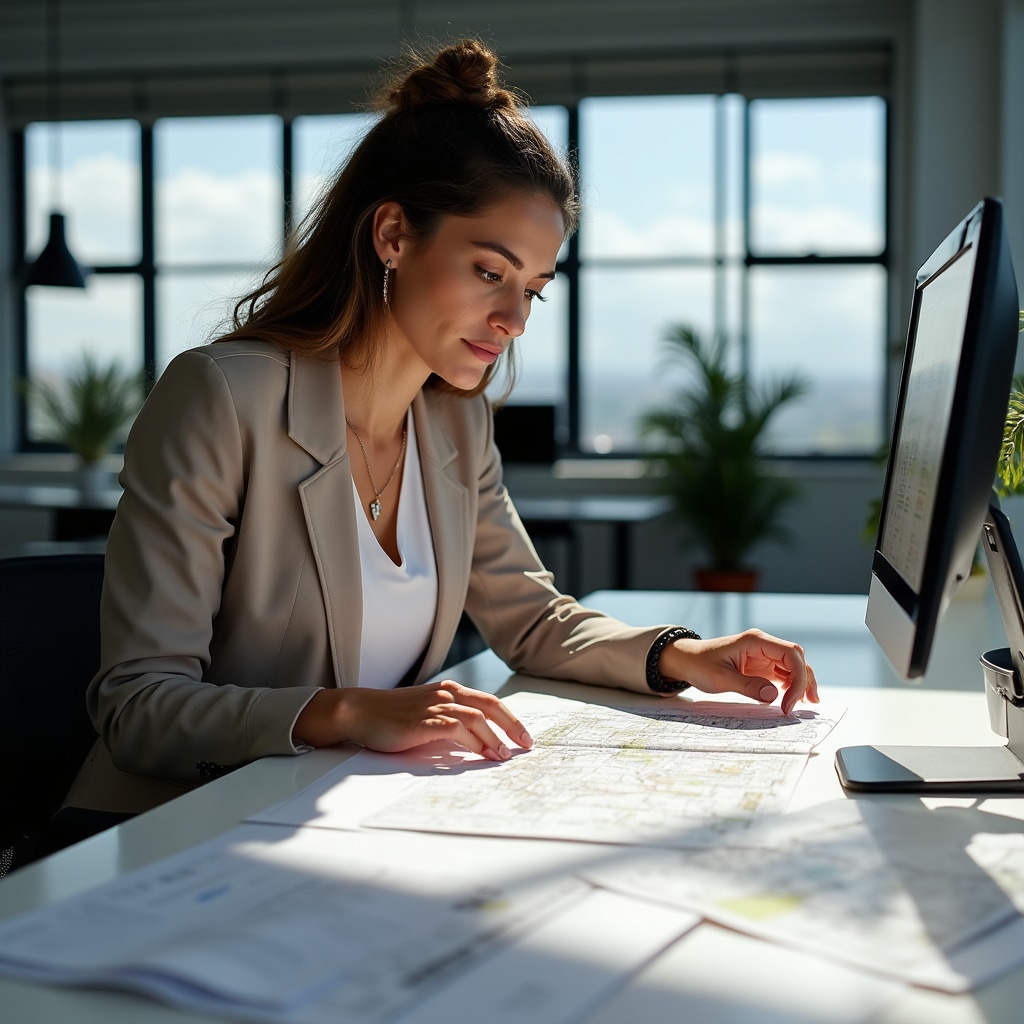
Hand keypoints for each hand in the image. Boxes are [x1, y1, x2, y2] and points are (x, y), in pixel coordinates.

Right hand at [293, 681, 533, 760]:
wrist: (360, 711)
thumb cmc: (392, 716)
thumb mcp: (427, 715)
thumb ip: (451, 723)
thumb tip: (477, 744)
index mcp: (450, 690)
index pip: (489, 701)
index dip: (510, 719)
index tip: (523, 737)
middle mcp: (446, 694)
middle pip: (490, 706)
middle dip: (512, 726)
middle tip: (526, 745)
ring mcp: (435, 706)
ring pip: (477, 718)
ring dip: (494, 738)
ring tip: (504, 756)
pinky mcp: (423, 721)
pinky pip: (456, 729)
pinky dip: (473, 741)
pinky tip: (481, 754)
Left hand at [658, 629, 818, 714]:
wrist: (687, 660)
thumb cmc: (700, 665)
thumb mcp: (720, 678)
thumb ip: (747, 686)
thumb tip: (773, 695)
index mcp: (755, 641)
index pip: (790, 653)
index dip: (798, 678)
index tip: (789, 702)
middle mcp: (763, 645)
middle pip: (797, 659)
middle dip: (805, 681)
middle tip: (807, 705)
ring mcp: (764, 655)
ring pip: (793, 666)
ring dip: (802, 683)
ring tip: (807, 704)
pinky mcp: (761, 666)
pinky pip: (783, 674)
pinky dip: (792, 686)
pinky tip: (794, 699)